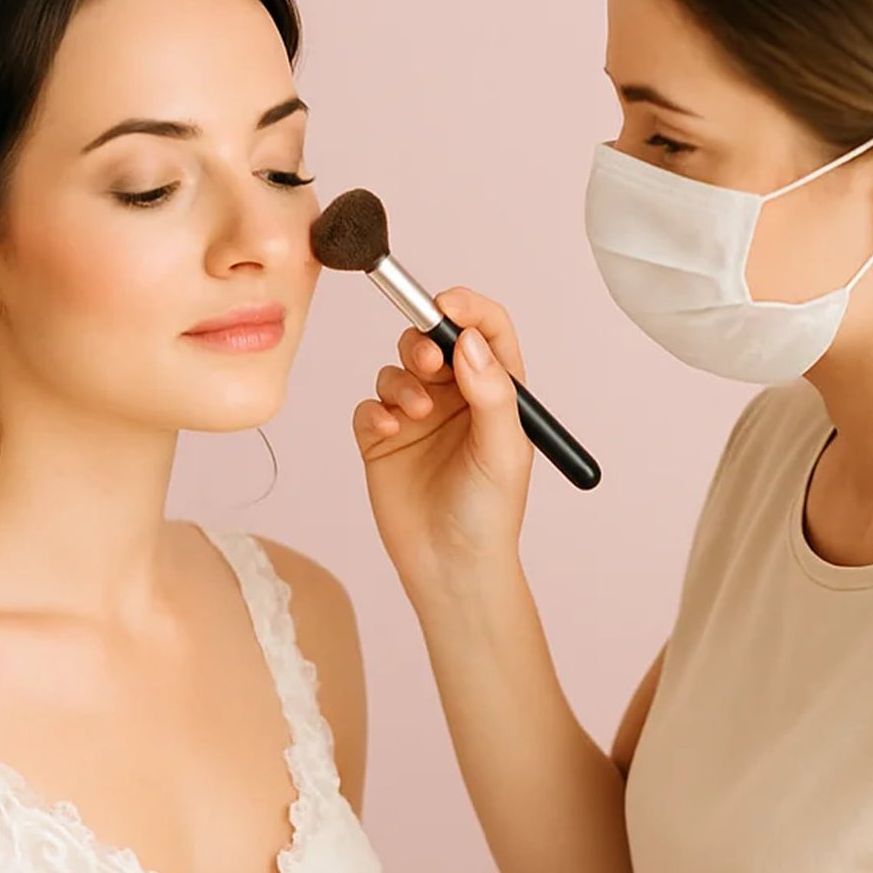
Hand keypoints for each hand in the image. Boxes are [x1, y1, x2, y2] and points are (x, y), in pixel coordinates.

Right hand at [352, 288, 534, 595]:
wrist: (450, 566)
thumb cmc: (489, 513)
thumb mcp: (504, 449)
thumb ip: (493, 391)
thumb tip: (469, 340)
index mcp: (497, 391)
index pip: (485, 329)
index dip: (467, 309)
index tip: (447, 306)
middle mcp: (457, 396)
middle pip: (434, 338)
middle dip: (425, 339)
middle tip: (426, 361)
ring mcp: (418, 415)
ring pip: (398, 368)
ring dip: (402, 381)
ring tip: (414, 414)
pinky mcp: (382, 437)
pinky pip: (369, 403)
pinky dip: (375, 410)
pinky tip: (389, 431)